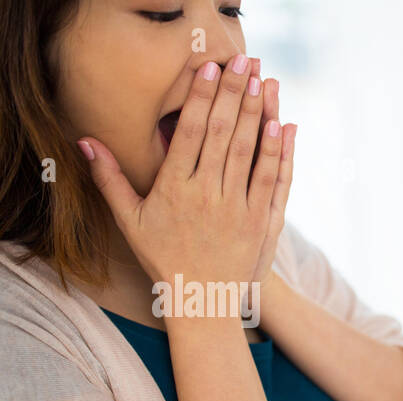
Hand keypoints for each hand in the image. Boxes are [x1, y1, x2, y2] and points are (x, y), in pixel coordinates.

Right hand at [77, 56, 295, 302]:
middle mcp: (211, 196)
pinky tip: (284, 126)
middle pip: (227, 136)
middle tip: (245, 63)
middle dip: (236, 95)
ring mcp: (241, 210)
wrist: (203, 303)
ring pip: (254, 154)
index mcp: (177, 190)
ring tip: (266, 83)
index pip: (192, 134)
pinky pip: (276, 182)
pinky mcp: (265, 223)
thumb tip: (85, 142)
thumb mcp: (131, 220)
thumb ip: (110, 179)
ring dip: (262, 115)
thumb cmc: (164, 258)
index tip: (209, 70)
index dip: (202, 99)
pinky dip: (282, 154)